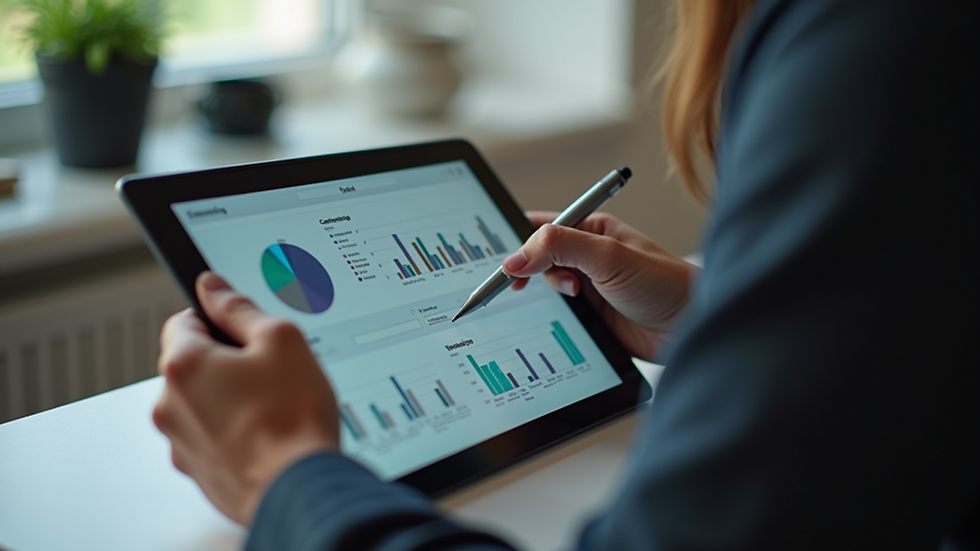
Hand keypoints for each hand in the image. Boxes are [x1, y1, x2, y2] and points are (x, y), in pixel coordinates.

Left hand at [153, 272, 338, 525]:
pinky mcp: (198, 471)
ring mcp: (181, 442)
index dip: (219, 318)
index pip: (185, 319)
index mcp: (184, 364)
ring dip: (230, 399)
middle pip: (194, 363)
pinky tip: (269, 434)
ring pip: (203, 402)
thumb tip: (213, 286)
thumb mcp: (281, 340)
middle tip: (271, 370)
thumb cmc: (292, 418)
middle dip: (228, 362)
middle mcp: (170, 404)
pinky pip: (212, 437)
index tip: (244, 328)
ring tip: (275, 407)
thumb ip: (240, 308)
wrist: (298, 489)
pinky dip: (234, 432)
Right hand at [506, 212, 695, 359]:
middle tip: (526, 283)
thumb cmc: (665, 283)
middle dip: (532, 268)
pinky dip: (553, 314)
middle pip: (538, 257)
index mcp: (593, 229)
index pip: (543, 225)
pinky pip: (558, 312)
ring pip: (546, 286)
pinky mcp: (591, 316)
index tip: (507, 261)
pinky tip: (566, 316)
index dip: (520, 240)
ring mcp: (589, 286)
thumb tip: (516, 255)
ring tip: (574, 297)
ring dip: (547, 293)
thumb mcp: (608, 256)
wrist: (691, 328)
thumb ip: (559, 247)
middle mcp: (589, 255)